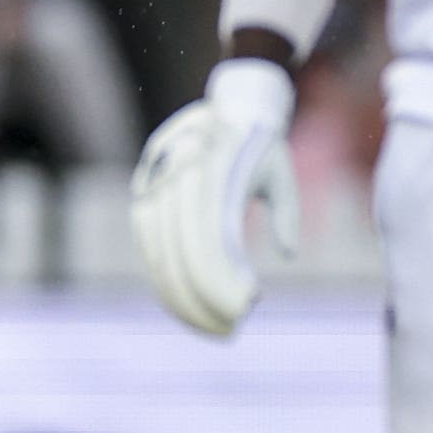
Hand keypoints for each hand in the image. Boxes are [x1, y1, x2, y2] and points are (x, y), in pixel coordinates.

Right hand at [130, 58, 299, 337]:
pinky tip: (180, 302)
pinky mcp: (144, 194)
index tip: (247, 306)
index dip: (222, 278)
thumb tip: (288, 255)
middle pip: (181, 253)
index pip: (211, 240)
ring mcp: (155, 187)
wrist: (231, 103)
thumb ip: (287, 214)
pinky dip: (163, 276)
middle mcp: (178, 181)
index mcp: (213, 173)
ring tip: (207, 325)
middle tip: (229, 329)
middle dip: (202, 298)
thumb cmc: (264, 146)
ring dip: (178, 295)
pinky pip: (148, 243)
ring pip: (158, 253)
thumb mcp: (282, 175)